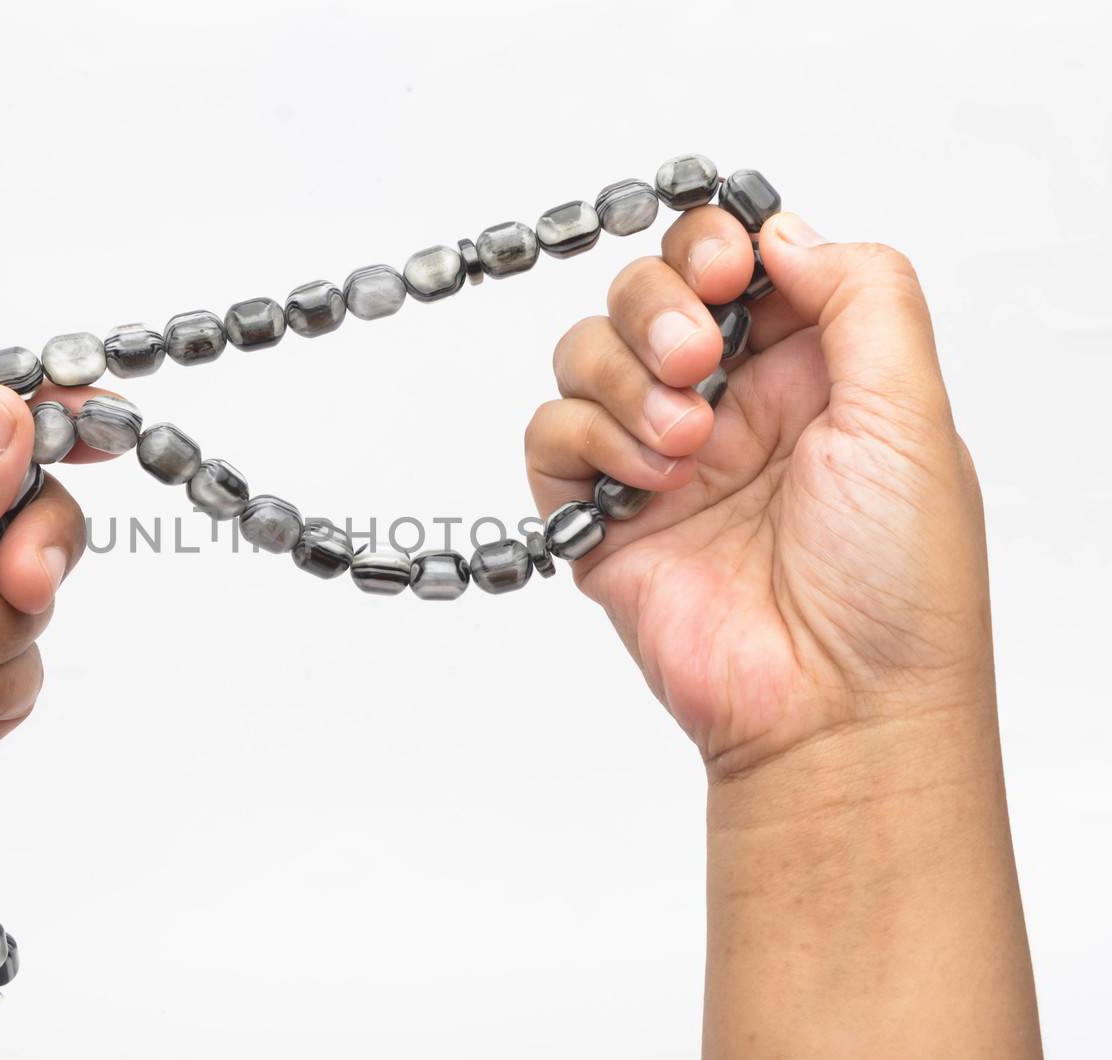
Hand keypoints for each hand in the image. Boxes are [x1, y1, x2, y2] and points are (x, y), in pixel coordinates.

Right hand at [527, 211, 1039, 1055]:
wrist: (835, 710)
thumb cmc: (896, 584)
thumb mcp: (914, 415)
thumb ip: (862, 298)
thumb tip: (782, 230)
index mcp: (807, 368)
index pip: (734, 260)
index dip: (713, 245)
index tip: (723, 269)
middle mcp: (727, 402)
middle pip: (645, 291)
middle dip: (658, 308)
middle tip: (698, 361)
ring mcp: (657, 457)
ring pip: (586, 352)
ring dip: (626, 380)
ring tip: (685, 447)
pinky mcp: (600, 515)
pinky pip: (550, 435)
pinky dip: (585, 438)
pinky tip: (646, 481)